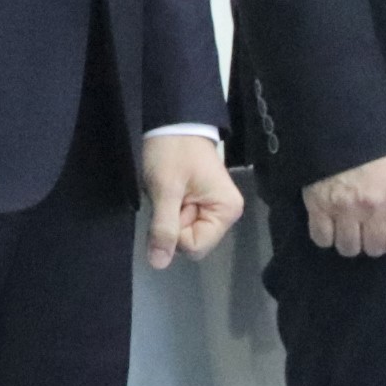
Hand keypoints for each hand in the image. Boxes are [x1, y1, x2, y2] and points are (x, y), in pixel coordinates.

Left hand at [141, 133, 243, 268]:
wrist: (174, 122)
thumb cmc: (173, 151)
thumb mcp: (165, 190)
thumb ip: (164, 227)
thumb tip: (159, 264)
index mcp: (226, 211)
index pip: (195, 247)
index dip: (176, 232)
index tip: (173, 204)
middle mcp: (226, 215)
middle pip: (191, 242)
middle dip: (174, 222)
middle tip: (171, 194)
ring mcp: (215, 210)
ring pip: (184, 232)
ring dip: (171, 215)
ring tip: (171, 190)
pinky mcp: (204, 204)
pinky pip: (183, 220)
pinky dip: (172, 209)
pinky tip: (173, 191)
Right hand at [303, 153, 385, 257]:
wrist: (338, 123)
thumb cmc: (374, 147)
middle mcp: (374, 208)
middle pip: (375, 249)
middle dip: (372, 240)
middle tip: (367, 226)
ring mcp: (344, 209)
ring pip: (348, 248)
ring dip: (348, 240)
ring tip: (346, 226)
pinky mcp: (318, 207)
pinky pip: (322, 239)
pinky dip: (325, 235)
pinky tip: (328, 223)